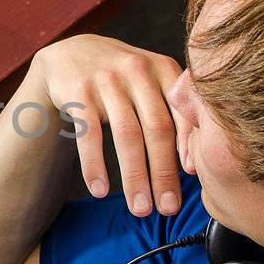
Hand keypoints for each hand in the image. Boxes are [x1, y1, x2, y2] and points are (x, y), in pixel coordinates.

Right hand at [28, 35, 183, 215]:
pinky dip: (95, 166)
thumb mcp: (151, 81)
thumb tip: (193, 165)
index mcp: (163, 69)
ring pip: (126, 136)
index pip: (182, 112)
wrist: (71, 55)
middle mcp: (137, 70)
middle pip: (156, 129)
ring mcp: (106, 80)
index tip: (192, 178)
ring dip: (134, 177)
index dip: (188, 146)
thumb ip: (174, 110)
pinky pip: (89, 135)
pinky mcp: (78, 92)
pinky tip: (99, 190)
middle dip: (163, 173)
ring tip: (139, 209)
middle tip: (167, 208)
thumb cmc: (123, 80)